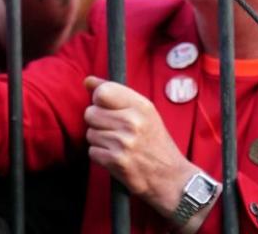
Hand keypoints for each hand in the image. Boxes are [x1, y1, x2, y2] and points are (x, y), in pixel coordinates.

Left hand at [83, 76, 198, 218]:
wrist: (170, 177)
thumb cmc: (155, 142)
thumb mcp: (144, 112)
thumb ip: (116, 94)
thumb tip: (87, 80)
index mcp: (142, 106)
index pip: (103, 91)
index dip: (99, 100)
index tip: (107, 107)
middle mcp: (133, 122)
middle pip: (91, 112)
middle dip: (97, 122)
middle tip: (114, 130)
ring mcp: (124, 142)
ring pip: (90, 133)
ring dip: (99, 140)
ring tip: (117, 145)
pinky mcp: (116, 161)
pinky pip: (92, 151)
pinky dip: (100, 156)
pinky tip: (115, 157)